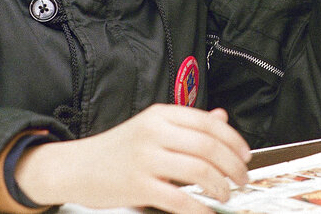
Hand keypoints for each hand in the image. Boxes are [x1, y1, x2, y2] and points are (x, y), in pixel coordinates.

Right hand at [16, 105, 250, 212]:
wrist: (75, 166)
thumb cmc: (115, 149)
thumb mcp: (151, 127)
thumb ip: (187, 124)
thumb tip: (222, 118)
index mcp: (159, 115)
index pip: (207, 123)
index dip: (233, 140)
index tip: (245, 155)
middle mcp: (154, 133)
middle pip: (208, 147)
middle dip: (233, 166)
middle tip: (242, 178)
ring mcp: (145, 160)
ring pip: (198, 171)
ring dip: (220, 186)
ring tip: (226, 194)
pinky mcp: (137, 186)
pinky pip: (178, 199)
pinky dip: (199, 208)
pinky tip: (206, 211)